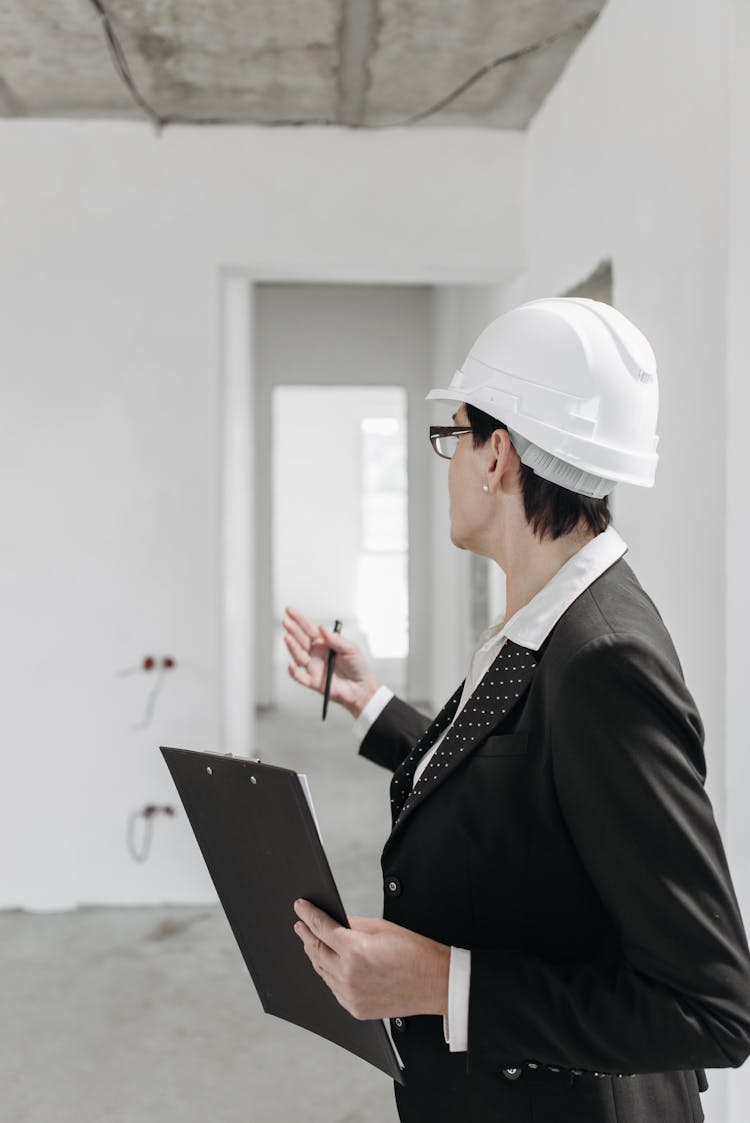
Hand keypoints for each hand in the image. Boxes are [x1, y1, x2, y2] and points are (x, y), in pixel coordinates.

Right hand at [283, 607, 380, 717]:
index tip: (290, 611)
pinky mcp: (313, 681)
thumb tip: (322, 628)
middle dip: (293, 630)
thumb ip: (336, 640)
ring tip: (288, 638)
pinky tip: (291, 664)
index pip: (309, 628)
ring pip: (298, 655)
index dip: (299, 619)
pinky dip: (294, 671)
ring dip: (292, 647)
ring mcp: (313, 666)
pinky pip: (300, 676)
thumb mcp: (351, 649)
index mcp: (324, 643)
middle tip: (286, 622)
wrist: (362, 687)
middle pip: (301, 640)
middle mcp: (316, 653)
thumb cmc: (358, 666)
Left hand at [292, 899, 449, 1020]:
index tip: (300, 907)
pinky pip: (333, 988)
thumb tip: (335, 920)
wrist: (435, 983)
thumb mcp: (381, 928)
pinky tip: (329, 964)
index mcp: (355, 950)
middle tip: (301, 924)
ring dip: (316, 955)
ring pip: (322, 971)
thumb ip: (353, 924)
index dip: (308, 915)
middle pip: (317, 951)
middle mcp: (348, 974)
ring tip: (312, 942)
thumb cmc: (414, 953)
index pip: (321, 928)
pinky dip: (329, 974)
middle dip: (307, 936)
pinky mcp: (355, 1008)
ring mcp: (350, 995)